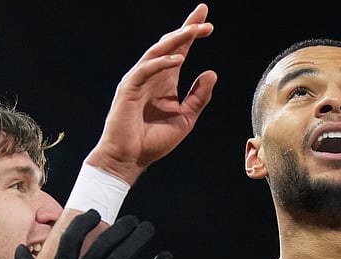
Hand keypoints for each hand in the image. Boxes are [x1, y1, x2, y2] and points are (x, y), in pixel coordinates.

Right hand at [15, 210, 170, 258]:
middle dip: (119, 228)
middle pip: (104, 243)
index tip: (94, 214)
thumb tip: (19, 248)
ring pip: (123, 257)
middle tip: (131, 220)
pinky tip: (165, 257)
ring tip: (147, 228)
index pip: (73, 238)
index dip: (84, 223)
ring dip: (137, 239)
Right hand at [86, 3, 216, 183]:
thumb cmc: (153, 141)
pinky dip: (161, 63)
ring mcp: (139, 80)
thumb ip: (198, 97)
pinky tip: (179, 59)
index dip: (191, 34)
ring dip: (176, 40)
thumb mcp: (185, 118)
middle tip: (204, 18)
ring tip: (194, 31)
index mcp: (165, 81)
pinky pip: (146, 70)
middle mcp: (152, 76)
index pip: (180, 51)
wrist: (129, 159)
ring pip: (157, 52)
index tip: (207, 22)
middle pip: (169, 45)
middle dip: (186, 29)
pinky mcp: (128, 89)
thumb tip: (212, 73)